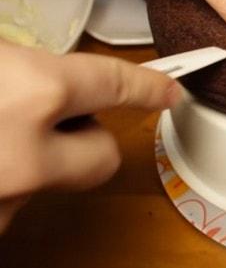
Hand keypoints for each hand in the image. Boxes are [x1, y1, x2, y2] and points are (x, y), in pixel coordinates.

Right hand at [0, 41, 178, 232]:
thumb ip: (23, 65)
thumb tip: (46, 71)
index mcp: (32, 92)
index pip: (114, 84)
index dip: (146, 86)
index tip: (168, 90)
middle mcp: (27, 157)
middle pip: (104, 156)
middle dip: (87, 136)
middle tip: (45, 116)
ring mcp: (6, 202)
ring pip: (53, 181)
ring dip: (36, 161)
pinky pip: (12, 200)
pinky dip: (4, 181)